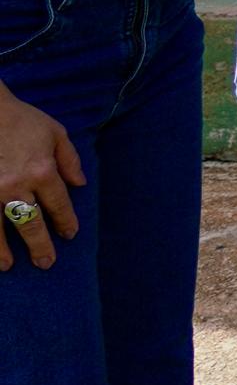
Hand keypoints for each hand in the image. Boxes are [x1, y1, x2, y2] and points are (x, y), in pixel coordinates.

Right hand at [0, 86, 84, 268]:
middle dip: (39, 245)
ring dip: (2, 250)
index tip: (69, 234)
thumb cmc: (20, 118)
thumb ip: (69, 160)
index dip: (65, 222)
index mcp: (42, 171)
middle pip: (31, 223)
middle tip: (45, 263)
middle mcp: (16, 185)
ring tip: (8, 266)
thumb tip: (80, 184)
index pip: (58, 205)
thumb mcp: (54, 132)